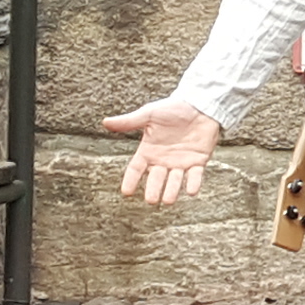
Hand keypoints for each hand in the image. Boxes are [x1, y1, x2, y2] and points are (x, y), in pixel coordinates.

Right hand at [104, 98, 223, 203]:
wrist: (199, 104)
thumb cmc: (173, 108)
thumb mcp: (148, 114)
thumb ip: (129, 121)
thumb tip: (105, 122)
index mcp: (149, 150)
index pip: (136, 169)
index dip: (131, 180)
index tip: (126, 192)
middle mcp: (163, 160)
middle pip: (156, 179)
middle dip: (153, 190)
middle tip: (151, 200)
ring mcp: (181, 162)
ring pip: (175, 181)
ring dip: (172, 191)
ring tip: (168, 201)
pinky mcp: (198, 161)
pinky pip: (195, 175)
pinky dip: (193, 183)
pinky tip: (191, 191)